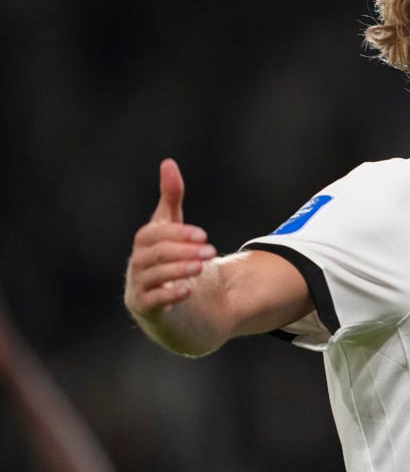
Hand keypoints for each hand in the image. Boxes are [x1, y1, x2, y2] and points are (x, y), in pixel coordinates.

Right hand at [124, 159, 215, 319]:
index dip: (176, 233)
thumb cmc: (171, 259)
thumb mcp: (173, 227)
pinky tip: (187, 291)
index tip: (203, 235)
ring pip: (153, 277)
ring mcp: (139, 288)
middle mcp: (137, 265)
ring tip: (202, 267)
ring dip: (178, 270)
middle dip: (182, 251)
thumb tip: (168, 162)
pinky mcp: (148, 309)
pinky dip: (168, 295)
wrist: (179, 304)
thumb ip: (171, 197)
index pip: (152, 235)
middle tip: (210, 251)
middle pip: (153, 256)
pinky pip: (152, 302)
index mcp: (143, 244)